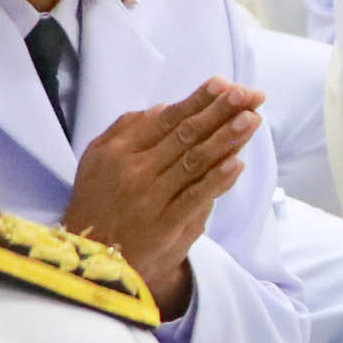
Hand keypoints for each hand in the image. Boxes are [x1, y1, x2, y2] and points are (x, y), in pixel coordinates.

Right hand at [65, 80, 259, 306]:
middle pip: (185, 135)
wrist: (91, 259)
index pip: (167, 119)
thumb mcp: (97, 159)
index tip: (224, 83)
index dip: (198, 100)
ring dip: (226, 139)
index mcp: (119, 150)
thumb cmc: (98, 203)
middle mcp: (135, 170)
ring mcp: (151, 198)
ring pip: (194, 161)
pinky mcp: (165, 225)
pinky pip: (195, 197)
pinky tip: (238, 162)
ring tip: (251, 119)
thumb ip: (127, 130)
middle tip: (247, 94)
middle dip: (220, 112)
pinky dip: (217, 180)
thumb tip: (165, 107)